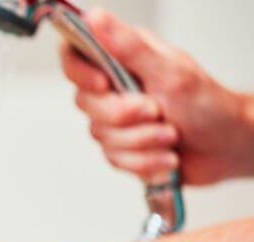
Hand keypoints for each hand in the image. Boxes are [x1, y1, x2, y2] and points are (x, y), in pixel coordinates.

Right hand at [60, 8, 253, 184]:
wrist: (227, 147)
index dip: (79, 73)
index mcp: (123, 58)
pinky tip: (165, 155)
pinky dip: (144, 161)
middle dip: (124, 116)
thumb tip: (96, 18)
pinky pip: (114, 159)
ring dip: (142, 142)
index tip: (103, 85)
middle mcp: (115, 86)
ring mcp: (116, 118)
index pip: (74, 55)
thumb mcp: (169, 71)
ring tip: (170, 135)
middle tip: (156, 112)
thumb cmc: (208, 105)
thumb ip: (128, 47)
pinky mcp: (121, 146)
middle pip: (86, 103)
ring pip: (101, 135)